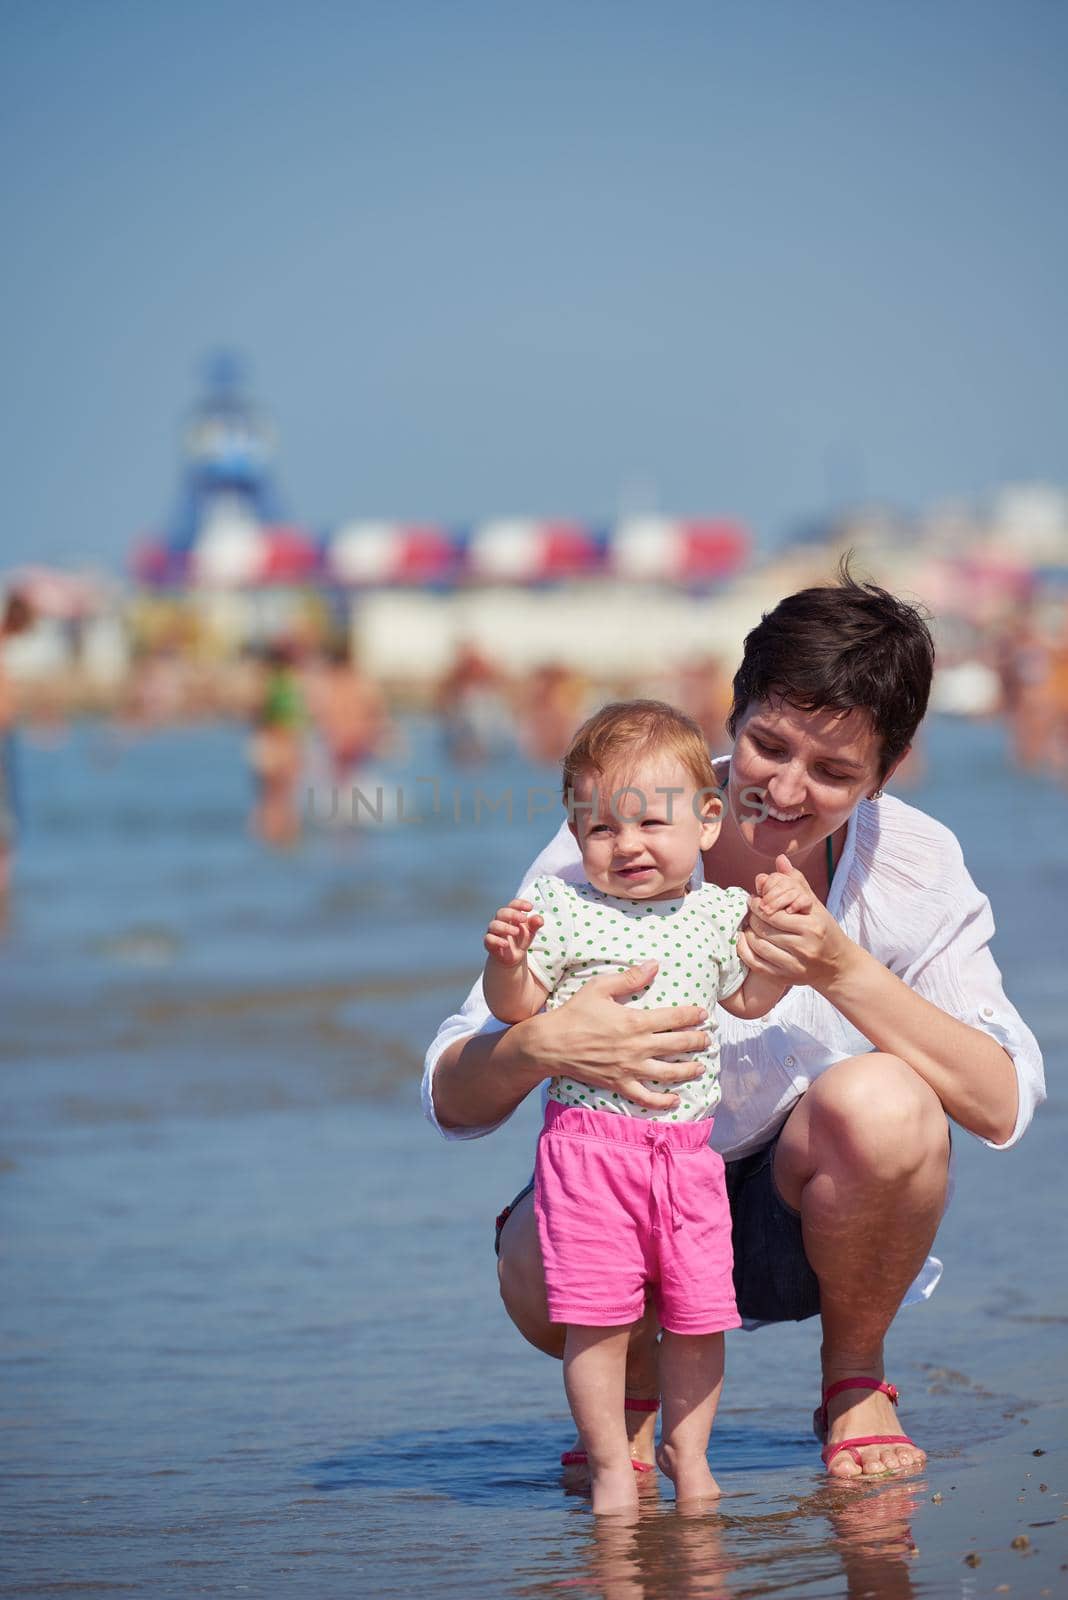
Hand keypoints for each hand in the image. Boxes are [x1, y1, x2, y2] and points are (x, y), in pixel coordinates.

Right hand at [483, 899, 543, 966]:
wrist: (512, 957)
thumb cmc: (520, 940)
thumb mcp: (530, 932)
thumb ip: (535, 924)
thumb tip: (540, 919)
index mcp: (511, 915)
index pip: (513, 904)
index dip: (520, 904)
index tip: (530, 907)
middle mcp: (500, 921)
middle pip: (502, 912)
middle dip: (513, 914)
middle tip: (524, 919)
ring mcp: (493, 931)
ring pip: (494, 925)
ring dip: (505, 927)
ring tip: (516, 932)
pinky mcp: (489, 943)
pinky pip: (489, 939)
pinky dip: (497, 940)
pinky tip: (506, 944)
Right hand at [521, 960, 709, 1112]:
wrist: (551, 1043)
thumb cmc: (575, 1012)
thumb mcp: (600, 987)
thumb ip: (630, 977)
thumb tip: (655, 965)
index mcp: (635, 1021)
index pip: (674, 1018)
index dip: (692, 1016)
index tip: (703, 1015)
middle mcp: (637, 1047)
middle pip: (677, 1045)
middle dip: (697, 1041)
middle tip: (708, 1040)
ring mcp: (629, 1068)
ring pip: (668, 1072)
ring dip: (689, 1070)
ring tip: (700, 1067)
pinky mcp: (619, 1084)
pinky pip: (646, 1097)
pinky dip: (663, 1101)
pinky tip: (675, 1099)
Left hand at [739, 854, 849, 989]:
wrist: (837, 966)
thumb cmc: (824, 931)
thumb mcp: (815, 906)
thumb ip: (796, 883)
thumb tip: (780, 860)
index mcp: (812, 926)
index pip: (774, 912)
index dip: (758, 904)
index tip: (754, 899)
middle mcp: (805, 947)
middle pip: (763, 928)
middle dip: (752, 917)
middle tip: (751, 912)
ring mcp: (796, 965)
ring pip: (758, 945)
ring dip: (748, 932)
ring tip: (750, 925)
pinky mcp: (786, 978)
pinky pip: (756, 964)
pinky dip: (745, 950)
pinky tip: (746, 940)